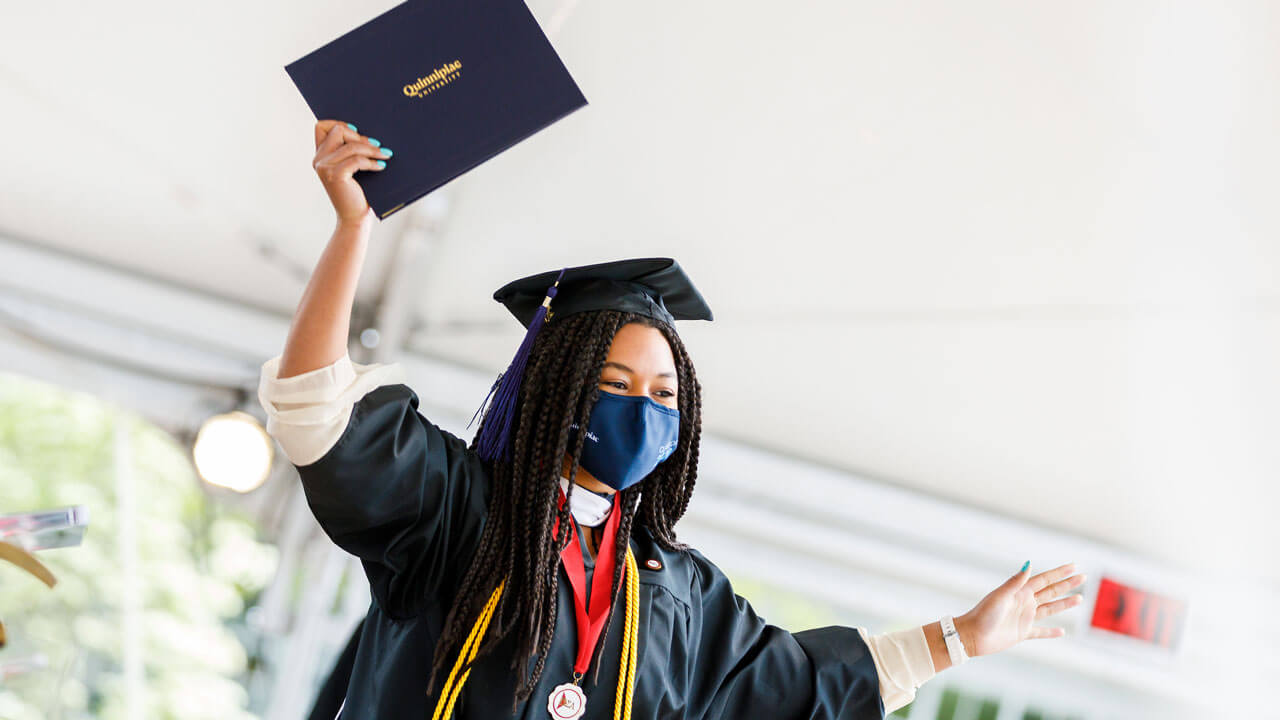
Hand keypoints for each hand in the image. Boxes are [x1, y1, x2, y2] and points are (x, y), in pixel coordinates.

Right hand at [311, 119, 389, 224]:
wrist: (354, 219)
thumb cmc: (357, 194)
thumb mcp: (351, 169)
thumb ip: (350, 152)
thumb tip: (369, 133)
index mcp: (320, 156)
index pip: (321, 127)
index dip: (339, 123)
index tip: (357, 129)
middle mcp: (319, 160)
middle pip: (337, 131)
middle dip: (359, 136)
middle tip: (377, 145)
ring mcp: (324, 168)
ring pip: (350, 145)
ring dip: (371, 149)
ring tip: (385, 155)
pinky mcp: (335, 175)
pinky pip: (356, 160)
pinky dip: (372, 162)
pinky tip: (381, 167)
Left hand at [954, 562, 1085, 656]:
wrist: (972, 636)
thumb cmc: (983, 614)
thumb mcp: (1001, 596)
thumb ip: (1015, 582)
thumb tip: (1029, 564)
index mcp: (1020, 592)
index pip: (1044, 580)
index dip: (1059, 573)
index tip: (1074, 566)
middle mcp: (1024, 603)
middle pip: (1050, 591)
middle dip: (1066, 584)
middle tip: (1083, 577)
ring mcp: (1024, 618)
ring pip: (1049, 609)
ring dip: (1064, 604)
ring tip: (1080, 599)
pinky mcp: (1022, 633)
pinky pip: (1040, 632)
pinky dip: (1051, 632)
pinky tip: (1062, 632)